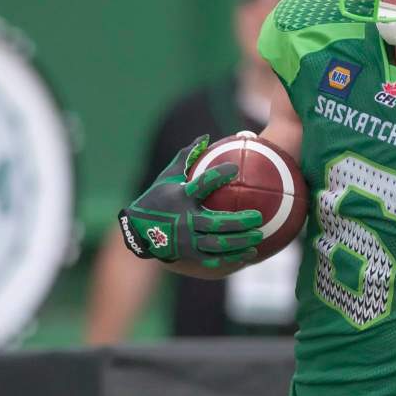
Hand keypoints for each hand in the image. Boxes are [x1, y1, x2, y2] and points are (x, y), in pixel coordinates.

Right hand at [118, 135, 263, 267]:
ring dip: (240, 242)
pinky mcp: (189, 254)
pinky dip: (232, 258)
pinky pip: (213, 259)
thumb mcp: (168, 176)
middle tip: (258, 216)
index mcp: (181, 197)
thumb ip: (187, 156)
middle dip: (239, 221)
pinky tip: (248, 254)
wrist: (137, 230)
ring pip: (218, 244)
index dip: (219, 176)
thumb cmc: (157, 198)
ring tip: (258, 237)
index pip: (202, 184)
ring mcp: (187, 240)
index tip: (235, 169)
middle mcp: (185, 220)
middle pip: (216, 223)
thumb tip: (206, 137)